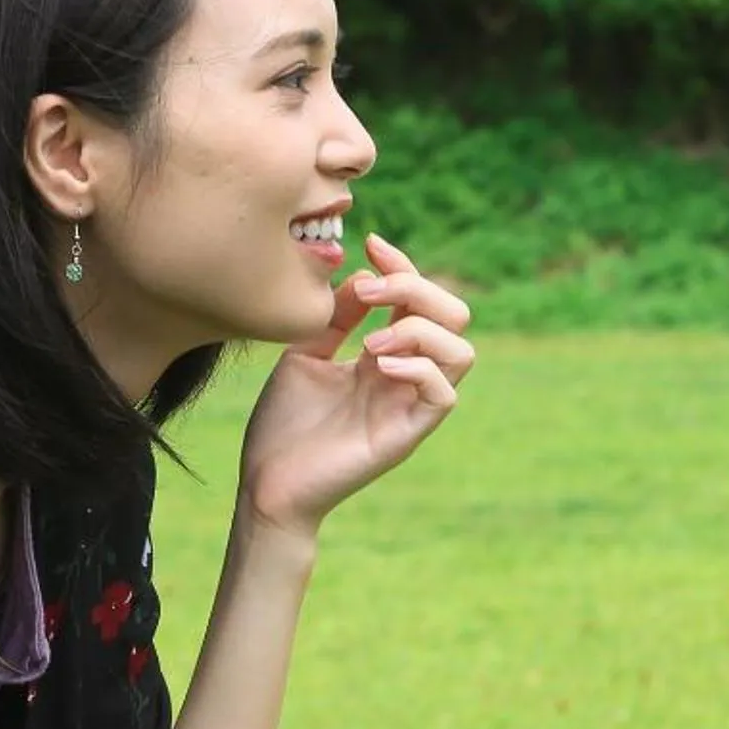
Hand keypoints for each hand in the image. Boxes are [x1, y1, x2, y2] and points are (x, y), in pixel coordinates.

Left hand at [240, 232, 473, 537]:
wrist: (266, 484)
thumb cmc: (283, 425)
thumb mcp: (306, 354)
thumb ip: (338, 317)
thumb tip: (365, 276)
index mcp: (385, 356)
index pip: (420, 299)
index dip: (404, 266)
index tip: (371, 243)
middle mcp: (406, 376)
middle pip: (455, 316)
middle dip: (419, 289)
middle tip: (371, 293)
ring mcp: (410, 406)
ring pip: (462, 351)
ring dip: (420, 330)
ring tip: (371, 342)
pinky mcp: (407, 435)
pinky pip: (443, 393)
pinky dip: (418, 367)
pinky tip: (376, 365)